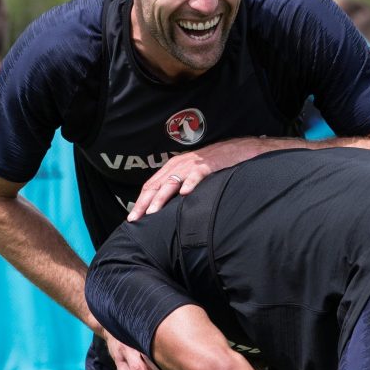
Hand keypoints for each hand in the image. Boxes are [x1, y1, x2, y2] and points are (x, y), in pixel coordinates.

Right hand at [106, 335, 177, 369]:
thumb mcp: (151, 333)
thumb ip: (162, 349)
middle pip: (151, 361)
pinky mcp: (118, 359)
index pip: (161, 352)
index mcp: (150, 335)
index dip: (170, 366)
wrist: (114, 322)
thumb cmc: (141, 332)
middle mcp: (139, 342)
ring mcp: (127, 351)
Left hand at [128, 137, 282, 221]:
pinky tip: (185, 194)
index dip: (140, 201)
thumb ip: (180, 186)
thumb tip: (169, 208)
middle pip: (156, 185)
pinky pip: (197, 175)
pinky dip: (190, 184)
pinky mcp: (209, 165)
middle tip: (135, 219)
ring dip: (161, 197)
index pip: (151, 185)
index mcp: (173, 167)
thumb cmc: (216, 164)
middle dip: (144, 203)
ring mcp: (193, 165)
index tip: (132, 218)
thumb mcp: (192, 173)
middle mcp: (179, 165)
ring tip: (153, 211)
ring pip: (172, 182)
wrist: (237, 150)